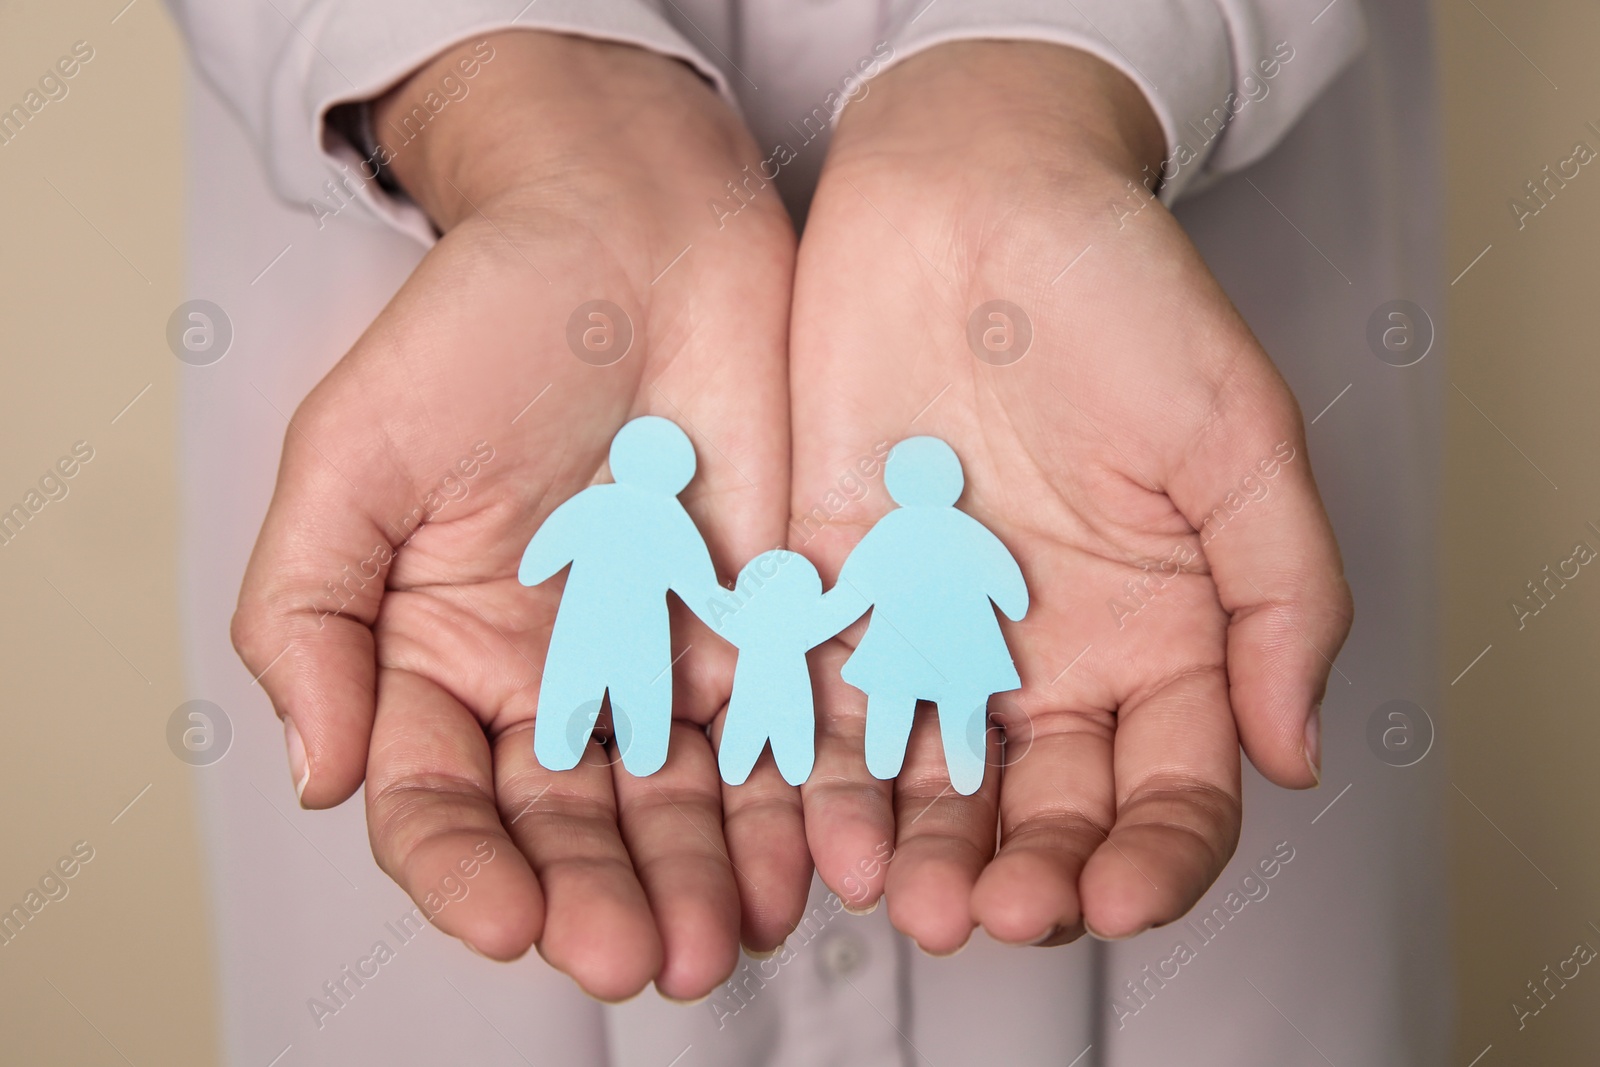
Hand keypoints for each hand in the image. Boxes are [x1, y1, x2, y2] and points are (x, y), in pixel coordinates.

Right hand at [231, 32, 809, 999]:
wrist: (633, 230)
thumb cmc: (479, 325)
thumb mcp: (354, 455)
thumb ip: (309, 613)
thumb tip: (314, 774)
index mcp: (441, 654)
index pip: (441, 799)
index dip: (466, 869)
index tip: (509, 918)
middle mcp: (556, 678)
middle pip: (573, 822)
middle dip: (601, 894)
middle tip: (635, 955)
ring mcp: (669, 658)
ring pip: (683, 801)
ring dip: (700, 877)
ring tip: (722, 935)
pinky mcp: (770, 625)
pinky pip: (785, 733)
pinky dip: (795, 799)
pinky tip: (809, 855)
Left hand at [789, 43, 1351, 951]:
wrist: (967, 199)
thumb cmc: (1117, 296)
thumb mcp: (1235, 436)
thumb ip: (1280, 594)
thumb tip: (1294, 752)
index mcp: (1158, 634)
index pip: (1170, 788)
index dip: (1157, 857)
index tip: (1124, 895)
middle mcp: (1046, 654)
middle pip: (1042, 810)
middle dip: (1025, 875)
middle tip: (997, 911)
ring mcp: (935, 633)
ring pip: (932, 785)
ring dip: (923, 851)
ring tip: (909, 896)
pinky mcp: (834, 596)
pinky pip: (826, 707)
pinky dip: (826, 775)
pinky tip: (824, 824)